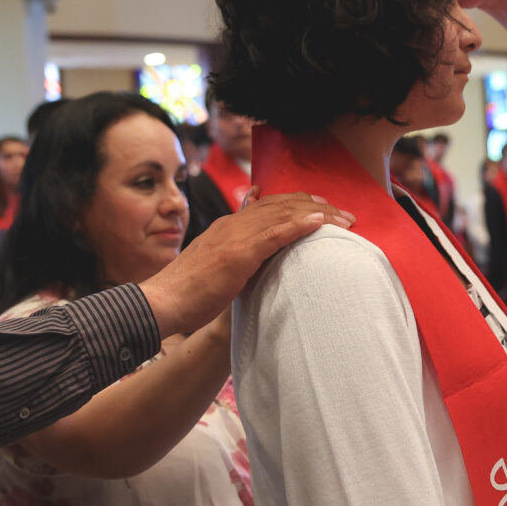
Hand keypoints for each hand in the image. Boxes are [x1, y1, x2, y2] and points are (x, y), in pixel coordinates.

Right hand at [138, 191, 352, 337]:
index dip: (296, 204)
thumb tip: (255, 260)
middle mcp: (233, 224)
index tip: (320, 206)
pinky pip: (274, 234)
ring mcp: (235, 237)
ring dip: (317, 214)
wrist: (163, 301)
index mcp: (227, 227)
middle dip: (315, 205)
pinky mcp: (239, 254)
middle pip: (281, 206)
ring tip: (343, 217)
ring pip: (283, 215)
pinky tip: (319, 221)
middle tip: (342, 211)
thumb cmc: (187, 293)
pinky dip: (299, 225)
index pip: (268, 206)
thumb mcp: (214, 267)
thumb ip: (235, 257)